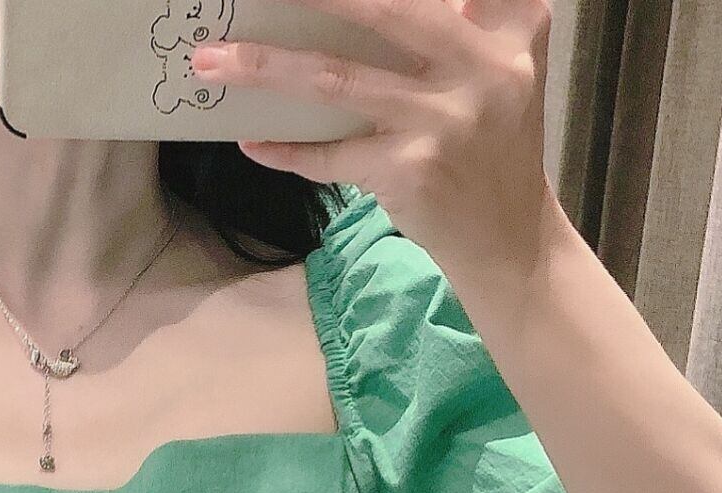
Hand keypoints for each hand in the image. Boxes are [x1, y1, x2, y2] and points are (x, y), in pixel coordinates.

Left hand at [189, 0, 559, 284]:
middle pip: (384, 9)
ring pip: (336, 79)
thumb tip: (388, 6)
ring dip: (264, 68)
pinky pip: (329, 155)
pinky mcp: (407, 172)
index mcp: (510, 29)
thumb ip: (471, 22)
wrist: (508, 240)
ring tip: (211, 62)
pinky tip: (252, 140)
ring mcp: (441, 122)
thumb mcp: (505, 69)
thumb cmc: (494, 148)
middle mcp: (481, 67)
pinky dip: (286, 149)